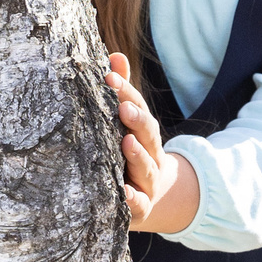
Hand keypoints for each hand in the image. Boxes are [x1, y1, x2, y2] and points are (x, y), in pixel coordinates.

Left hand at [107, 54, 198, 233]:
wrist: (151, 197)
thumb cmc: (130, 152)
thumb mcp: (128, 123)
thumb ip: (122, 92)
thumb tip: (115, 55)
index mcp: (144, 131)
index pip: (137, 106)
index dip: (126, 91)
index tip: (109, 77)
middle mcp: (150, 154)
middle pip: (147, 134)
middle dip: (137, 120)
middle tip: (123, 107)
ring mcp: (147, 181)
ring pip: (146, 167)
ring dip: (138, 155)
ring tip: (126, 143)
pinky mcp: (141, 207)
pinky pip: (138, 203)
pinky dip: (132, 198)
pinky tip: (123, 192)